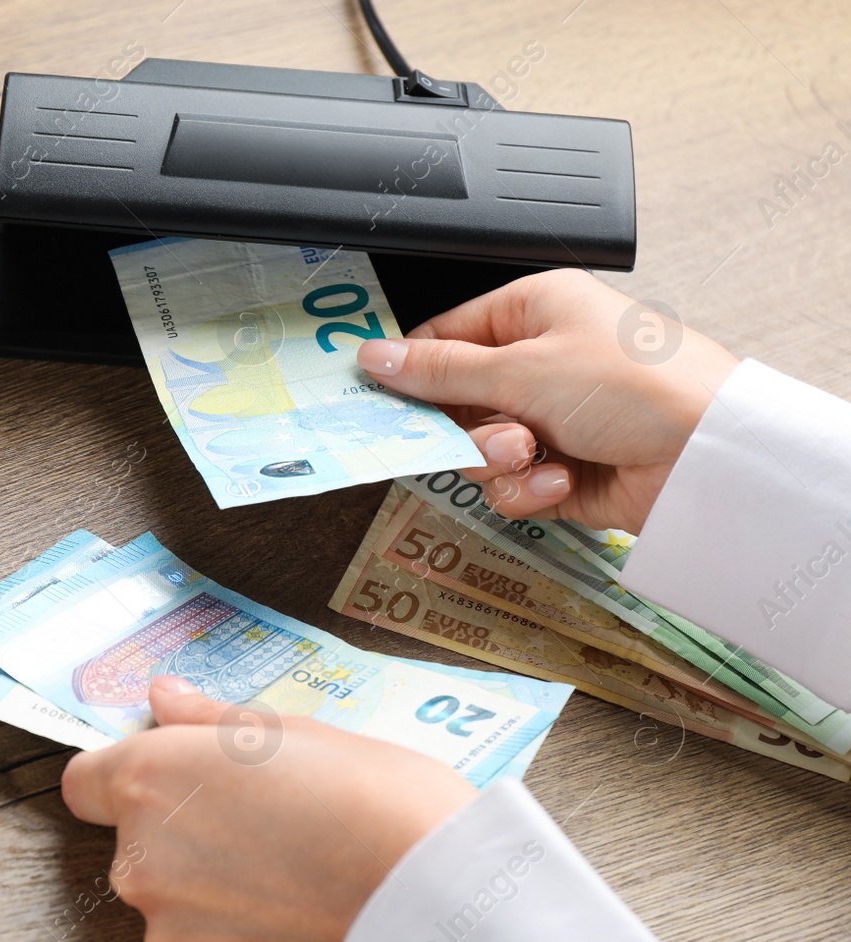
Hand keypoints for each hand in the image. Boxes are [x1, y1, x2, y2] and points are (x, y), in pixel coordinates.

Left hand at [60, 677, 475, 941]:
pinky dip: (244, 918)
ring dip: (214, 874)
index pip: (85, 779)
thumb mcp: (295, 731)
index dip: (128, 768)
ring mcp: (176, 929)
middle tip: (261, 801)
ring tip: (295, 850)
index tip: (168, 763)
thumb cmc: (377, 805)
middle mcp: (144, 860)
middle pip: (135, 837)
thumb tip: (168, 698)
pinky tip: (301, 894)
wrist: (439, 906)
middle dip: (184, 820)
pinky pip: (213, 935)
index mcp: (150, 781)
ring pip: (175, 892)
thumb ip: (211, 720)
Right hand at [357, 268, 739, 532]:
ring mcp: (553, 418)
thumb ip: (439, 371)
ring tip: (534, 452)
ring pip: (478, 450)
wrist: (709, 454)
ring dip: (498, 460)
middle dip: (465, 427)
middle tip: (478, 431)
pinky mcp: (564, 469)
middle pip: (455, 402)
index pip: (444, 337)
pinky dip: (528, 487)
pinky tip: (560, 477)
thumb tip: (375, 357)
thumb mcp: (522, 368)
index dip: (412, 372)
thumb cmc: (641, 383)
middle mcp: (542, 361)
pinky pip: (512, 484)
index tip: (382, 401)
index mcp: (533, 312)